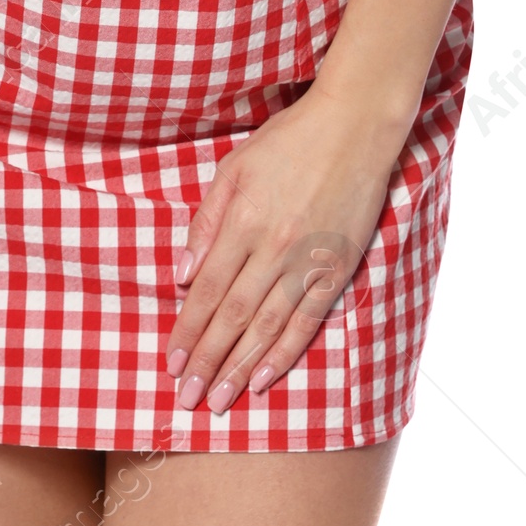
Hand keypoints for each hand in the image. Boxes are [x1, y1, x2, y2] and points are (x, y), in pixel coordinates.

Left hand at [165, 94, 407, 413]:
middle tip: (187, 398)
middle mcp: (272, 248)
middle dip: (207, 361)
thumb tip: (182, 274)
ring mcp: (307, 261)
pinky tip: (264, 377)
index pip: (206, 290)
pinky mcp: (336, 269)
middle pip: (232, 317)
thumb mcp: (233, 167)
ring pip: (267, 327)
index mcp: (242, 221)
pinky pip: (306, 321)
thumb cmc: (287, 140)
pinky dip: (284, 353)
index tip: (172, 362)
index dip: (187, 330)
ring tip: (219, 400)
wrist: (353, 126)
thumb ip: (206, 221)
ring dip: (240, 368)